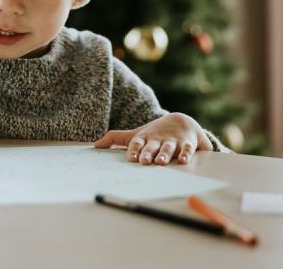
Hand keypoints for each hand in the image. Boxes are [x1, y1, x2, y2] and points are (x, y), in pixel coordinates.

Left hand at [93, 113, 211, 164]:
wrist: (182, 121)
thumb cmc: (154, 132)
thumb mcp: (136, 134)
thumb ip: (116, 138)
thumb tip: (95, 145)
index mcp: (145, 138)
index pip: (137, 143)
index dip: (134, 150)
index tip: (131, 158)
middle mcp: (158, 139)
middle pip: (152, 146)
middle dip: (148, 153)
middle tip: (144, 161)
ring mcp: (172, 141)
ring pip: (168, 148)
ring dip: (165, 154)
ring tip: (161, 162)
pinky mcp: (187, 143)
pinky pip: (187, 149)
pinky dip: (186, 154)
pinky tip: (183, 160)